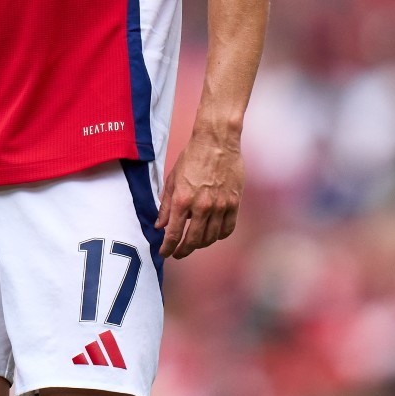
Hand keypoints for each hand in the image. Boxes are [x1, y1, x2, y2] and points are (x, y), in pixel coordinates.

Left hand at [154, 139, 243, 258]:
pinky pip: (227, 229)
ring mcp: (220, 206)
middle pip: (193, 241)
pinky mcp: (234, 203)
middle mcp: (202, 206)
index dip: (168, 248)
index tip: (164, 253)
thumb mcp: (173, 179)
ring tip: (194, 242)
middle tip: (178, 253)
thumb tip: (159, 226)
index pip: (174, 234)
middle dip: (183, 250)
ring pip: (211, 238)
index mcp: (183, 200)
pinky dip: (219, 236)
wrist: (216, 141)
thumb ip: (166, 205)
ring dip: (200, 244)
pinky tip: (213, 234)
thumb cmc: (192, 158)